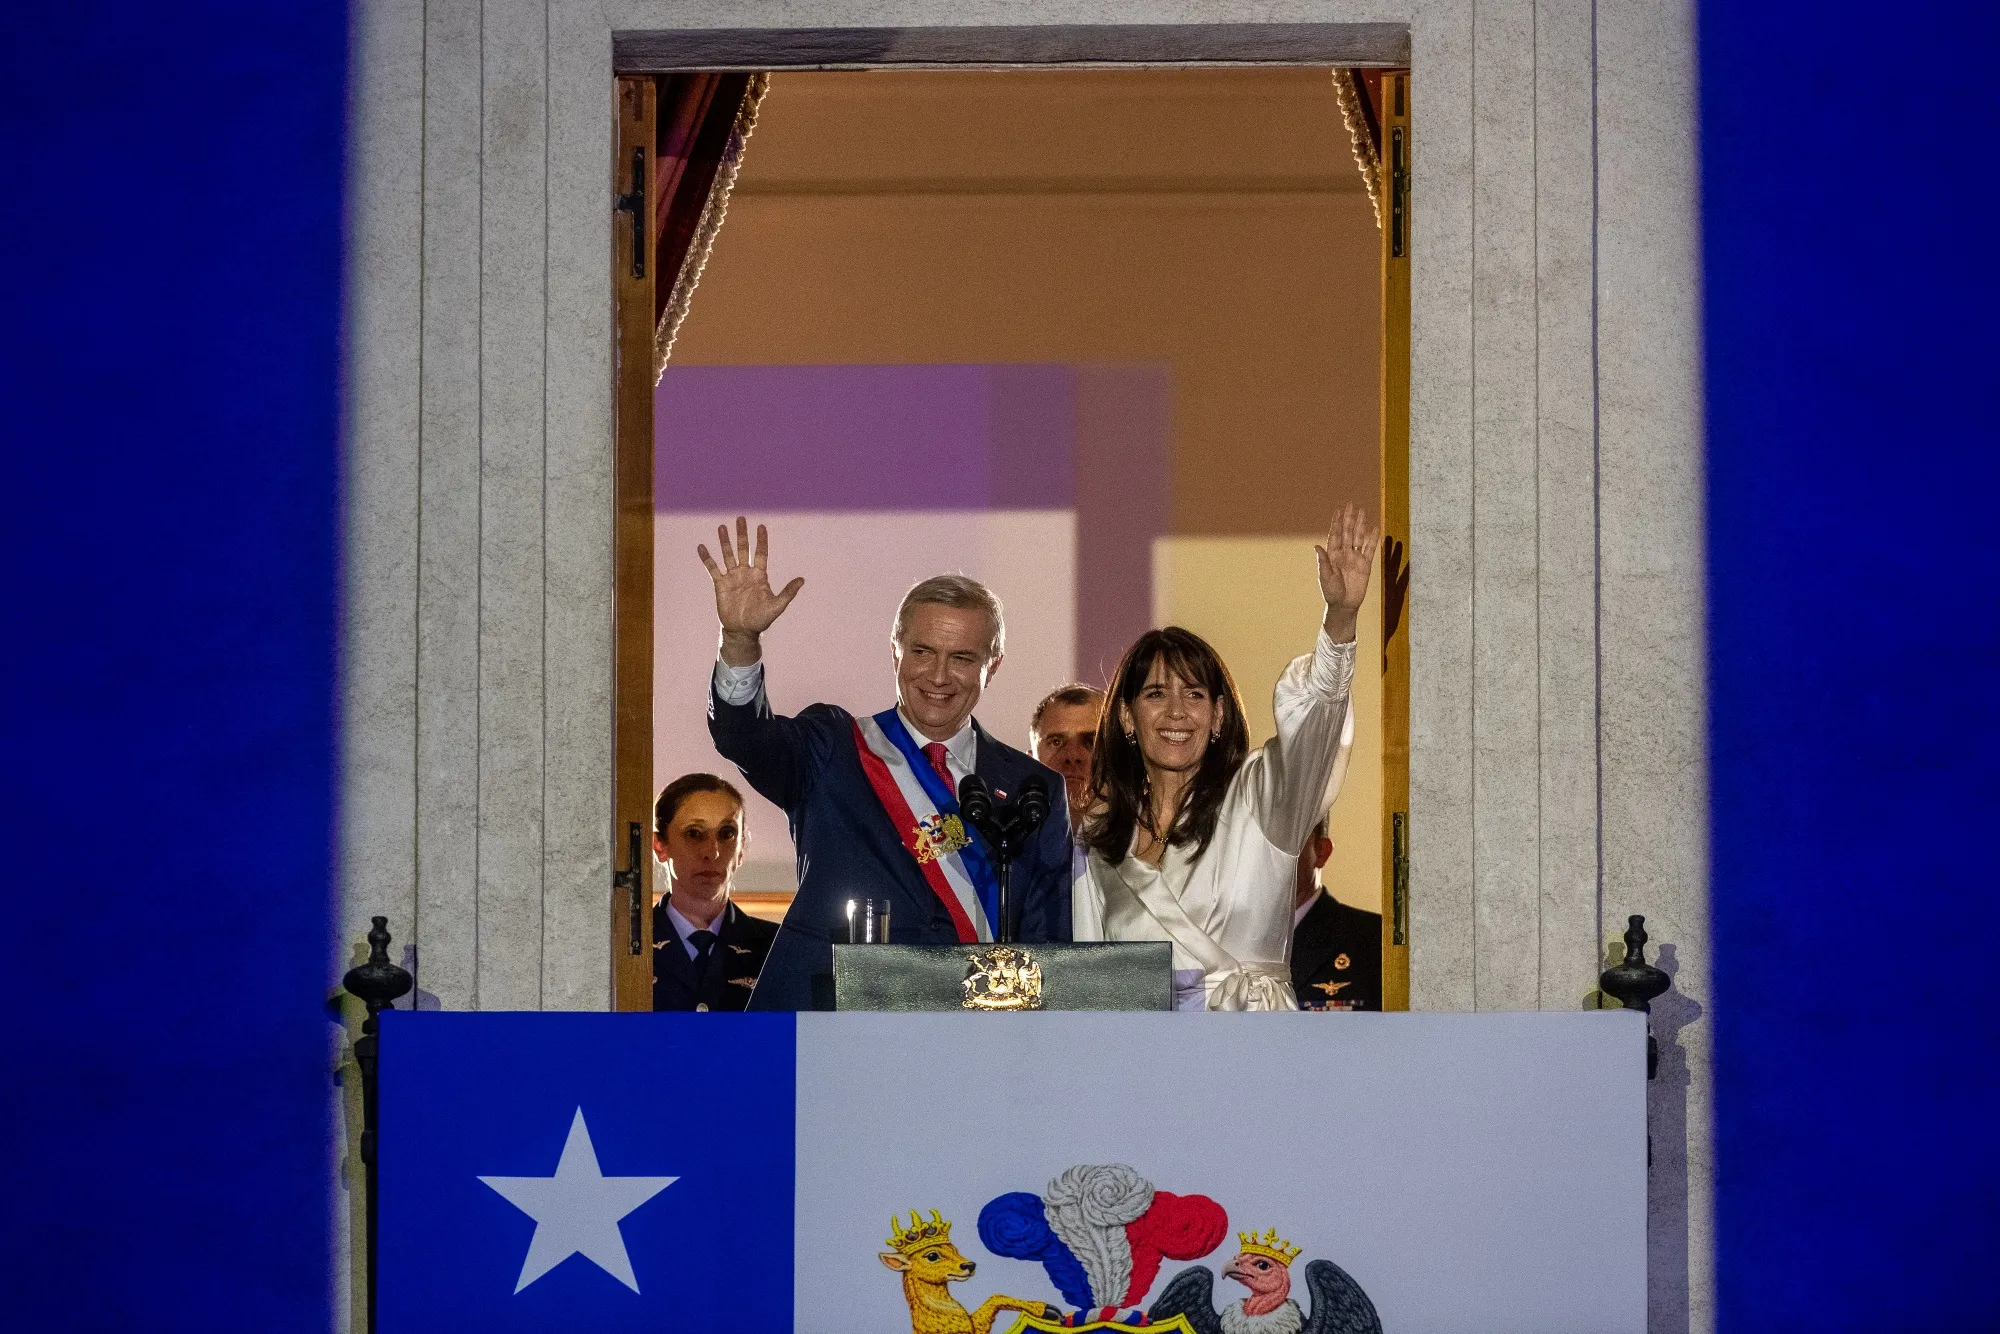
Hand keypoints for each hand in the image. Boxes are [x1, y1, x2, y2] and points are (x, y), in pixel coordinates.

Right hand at [698, 516, 803, 665]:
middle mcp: (745, 573)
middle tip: (741, 518)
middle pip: (743, 549)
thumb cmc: (761, 619)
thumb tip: (802, 579)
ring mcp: (732, 577)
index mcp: (759, 576)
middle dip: (742, 534)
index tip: (761, 526)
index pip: (760, 553)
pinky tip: (701, 547)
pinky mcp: (720, 584)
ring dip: (725, 541)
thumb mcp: (777, 605)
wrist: (742, 631)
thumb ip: (788, 592)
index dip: (761, 540)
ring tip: (722, 527)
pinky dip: (707, 558)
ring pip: (728, 555)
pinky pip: (712, 568)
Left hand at [1314, 504, 1378, 640]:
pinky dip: (1373, 539)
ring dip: (1360, 524)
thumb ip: (1322, 562)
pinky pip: (1370, 549)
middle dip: (1349, 518)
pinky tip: (1375, 528)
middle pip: (1348, 532)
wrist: (1344, 605)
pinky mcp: (1365, 564)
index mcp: (1332, 555)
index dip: (1337, 522)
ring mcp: (1355, 557)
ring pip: (1359, 537)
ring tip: (1363, 511)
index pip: (1335, 535)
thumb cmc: (1331, 592)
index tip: (1338, 510)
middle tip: (1351, 504)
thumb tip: (1316, 546)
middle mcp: (1344, 553)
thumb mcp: (1325, 577)